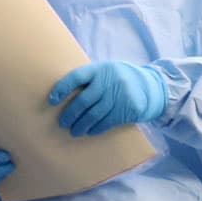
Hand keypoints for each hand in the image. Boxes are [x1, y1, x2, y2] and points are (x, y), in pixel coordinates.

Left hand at [49, 61, 168, 137]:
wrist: (150, 85)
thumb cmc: (118, 79)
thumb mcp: (105, 71)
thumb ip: (89, 79)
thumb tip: (61, 93)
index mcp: (99, 69)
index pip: (76, 77)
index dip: (62, 88)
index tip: (51, 100)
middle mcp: (109, 81)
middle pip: (84, 100)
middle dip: (70, 113)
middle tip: (62, 123)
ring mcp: (120, 95)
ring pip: (95, 114)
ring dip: (81, 125)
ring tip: (73, 131)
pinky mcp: (128, 108)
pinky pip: (108, 121)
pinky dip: (96, 128)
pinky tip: (89, 131)